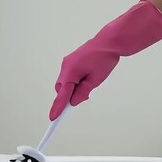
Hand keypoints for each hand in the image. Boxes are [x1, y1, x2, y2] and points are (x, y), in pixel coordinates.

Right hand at [49, 0, 161, 120]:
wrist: (109, 42)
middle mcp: (65, 67)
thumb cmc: (103, 59)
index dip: (57, 108)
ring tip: (91, 83)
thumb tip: (73, 101)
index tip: (53, 118)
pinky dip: (76, 81)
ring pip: (66, 82)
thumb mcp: (94, 81)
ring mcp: (67, 62)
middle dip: (70, 96)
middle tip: (86, 95)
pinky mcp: (71, 60)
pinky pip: (70, 75)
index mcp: (69, 72)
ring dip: (74, 88)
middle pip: (62, 89)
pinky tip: (87, 77)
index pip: (62, 95)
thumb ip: (82, 93)